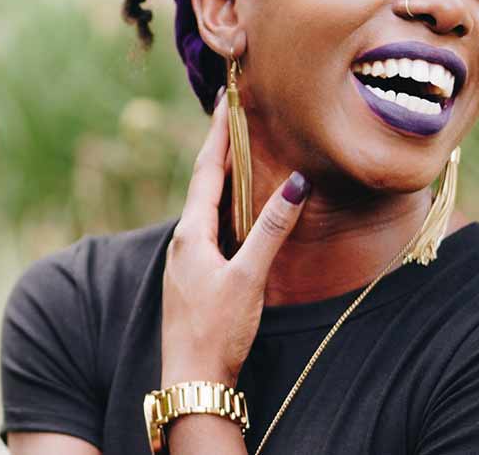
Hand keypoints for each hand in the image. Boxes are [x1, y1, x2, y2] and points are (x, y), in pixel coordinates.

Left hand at [160, 91, 310, 387]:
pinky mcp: (195, 275)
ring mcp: (187, 258)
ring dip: (220, 175)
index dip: (218, 135)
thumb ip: (271, 231)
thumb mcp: (248, 277)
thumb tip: (294, 183)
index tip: (226, 101)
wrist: (192, 378)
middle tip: (231, 113)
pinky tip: (233, 208)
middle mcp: (183, 240)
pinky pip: (209, 225)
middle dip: (219, 147)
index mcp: (191, 234)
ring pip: (205, 204)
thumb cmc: (217, 330)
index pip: (206, 171)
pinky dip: (223, 204)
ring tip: (235, 149)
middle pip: (203, 182)